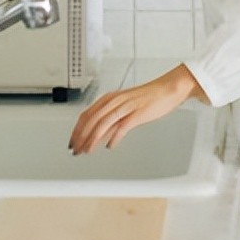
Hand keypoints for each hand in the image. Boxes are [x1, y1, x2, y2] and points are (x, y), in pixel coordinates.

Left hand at [68, 65, 206, 153]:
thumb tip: (98, 136)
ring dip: (92, 139)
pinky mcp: (137, 113)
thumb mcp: (124, 107)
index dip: (76, 129)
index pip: (86, 114)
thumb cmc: (147, 98)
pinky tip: (110, 146)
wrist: (167, 89)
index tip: (72, 141)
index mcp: (109, 98)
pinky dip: (114, 137)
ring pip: (103, 123)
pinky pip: (122, 126)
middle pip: (91, 119)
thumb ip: (111, 120)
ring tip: (87, 150)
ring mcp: (125, 106)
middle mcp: (115, 101)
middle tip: (75, 150)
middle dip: (81, 136)